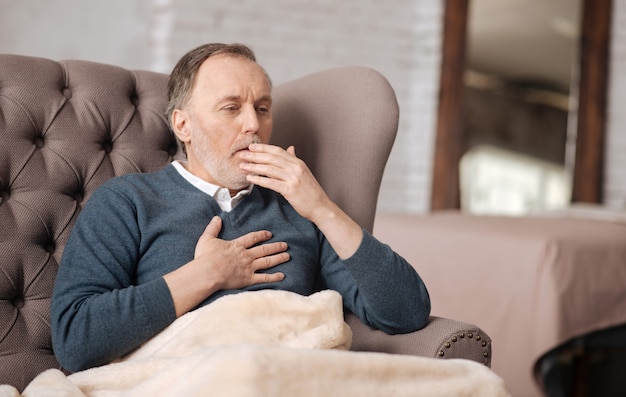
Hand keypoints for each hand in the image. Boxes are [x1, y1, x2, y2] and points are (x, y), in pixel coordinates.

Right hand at [164, 215, 288, 316]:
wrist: (207, 273)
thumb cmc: (205, 257)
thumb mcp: (207, 239)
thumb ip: (213, 228)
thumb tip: (217, 217)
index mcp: (237, 245)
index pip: (252, 238)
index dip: (262, 235)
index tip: (269, 234)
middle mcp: (246, 255)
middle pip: (264, 249)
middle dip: (275, 246)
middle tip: (285, 245)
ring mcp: (248, 267)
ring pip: (267, 262)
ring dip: (278, 258)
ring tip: (287, 256)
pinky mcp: (248, 279)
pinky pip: (264, 278)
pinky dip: (274, 277)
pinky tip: (282, 275)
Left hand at [239, 144, 362, 258]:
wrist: (320, 206)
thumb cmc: (311, 191)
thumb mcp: (304, 172)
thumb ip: (295, 160)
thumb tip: (290, 148)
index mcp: (298, 162)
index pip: (278, 151)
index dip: (263, 148)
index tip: (251, 146)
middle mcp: (296, 168)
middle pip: (271, 158)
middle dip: (255, 155)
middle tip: (242, 154)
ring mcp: (293, 178)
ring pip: (269, 169)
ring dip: (254, 167)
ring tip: (242, 166)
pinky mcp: (290, 190)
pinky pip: (271, 183)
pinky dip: (259, 180)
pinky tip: (250, 179)